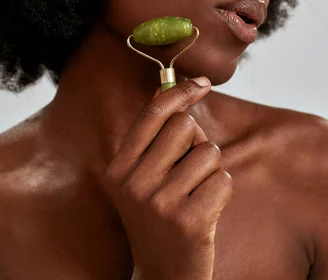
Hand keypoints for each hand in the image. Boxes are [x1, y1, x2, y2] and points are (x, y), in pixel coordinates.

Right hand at [104, 78, 232, 279]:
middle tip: (190, 169)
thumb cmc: (158, 218)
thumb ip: (153, 137)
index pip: (151, 114)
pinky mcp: (189, 220)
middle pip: (185, 126)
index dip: (178, 92)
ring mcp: (160, 203)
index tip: (202, 82)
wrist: (163, 276)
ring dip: (212, 170)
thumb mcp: (142, 178)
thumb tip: (172, 88)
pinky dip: (223, 191)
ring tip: (196, 194)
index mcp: (119, 167)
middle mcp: (134, 182)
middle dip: (197, 141)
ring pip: (209, 153)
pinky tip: (207, 211)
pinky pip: (224, 179)